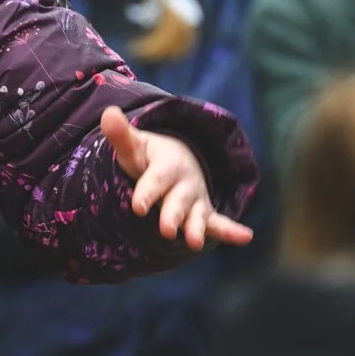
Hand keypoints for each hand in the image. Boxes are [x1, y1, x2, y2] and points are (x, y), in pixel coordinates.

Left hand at [101, 107, 253, 250]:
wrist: (176, 160)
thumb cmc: (148, 158)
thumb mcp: (134, 146)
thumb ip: (121, 135)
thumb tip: (108, 113)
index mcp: (166, 165)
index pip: (155, 179)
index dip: (147, 193)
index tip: (137, 208)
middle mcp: (184, 182)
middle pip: (177, 201)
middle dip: (173, 215)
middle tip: (166, 231)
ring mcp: (196, 198)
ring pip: (197, 215)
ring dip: (197, 228)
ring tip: (195, 242)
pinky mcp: (204, 213)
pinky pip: (219, 223)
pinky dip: (232, 231)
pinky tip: (246, 237)